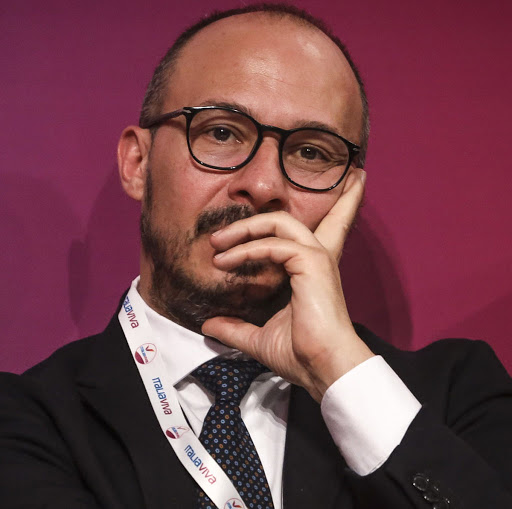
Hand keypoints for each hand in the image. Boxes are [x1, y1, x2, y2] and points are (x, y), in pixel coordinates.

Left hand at [201, 168, 373, 401]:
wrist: (323, 368)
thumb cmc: (301, 354)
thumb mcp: (259, 336)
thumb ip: (236, 328)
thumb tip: (210, 324)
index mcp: (312, 269)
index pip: (328, 227)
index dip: (341, 204)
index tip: (350, 182)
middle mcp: (317, 257)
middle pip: (301, 215)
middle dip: (264, 214)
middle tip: (219, 237)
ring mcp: (315, 257)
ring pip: (279, 222)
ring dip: (245, 228)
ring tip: (216, 244)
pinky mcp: (311, 262)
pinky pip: (273, 245)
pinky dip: (247, 250)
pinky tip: (227, 262)